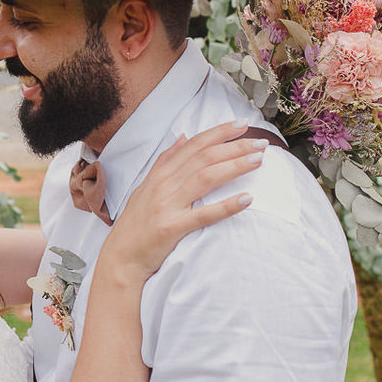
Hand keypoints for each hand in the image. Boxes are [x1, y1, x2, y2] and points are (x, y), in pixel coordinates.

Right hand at [103, 120, 264, 279]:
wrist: (121, 257)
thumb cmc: (136, 223)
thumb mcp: (146, 186)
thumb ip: (165, 161)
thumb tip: (183, 137)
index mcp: (160, 174)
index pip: (194, 145)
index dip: (219, 133)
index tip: (242, 125)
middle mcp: (163, 185)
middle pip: (204, 157)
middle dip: (234, 146)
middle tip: (260, 143)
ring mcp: (167, 205)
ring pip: (206, 178)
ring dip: (234, 166)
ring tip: (257, 160)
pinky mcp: (172, 227)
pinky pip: (204, 214)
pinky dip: (227, 205)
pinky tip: (247, 199)